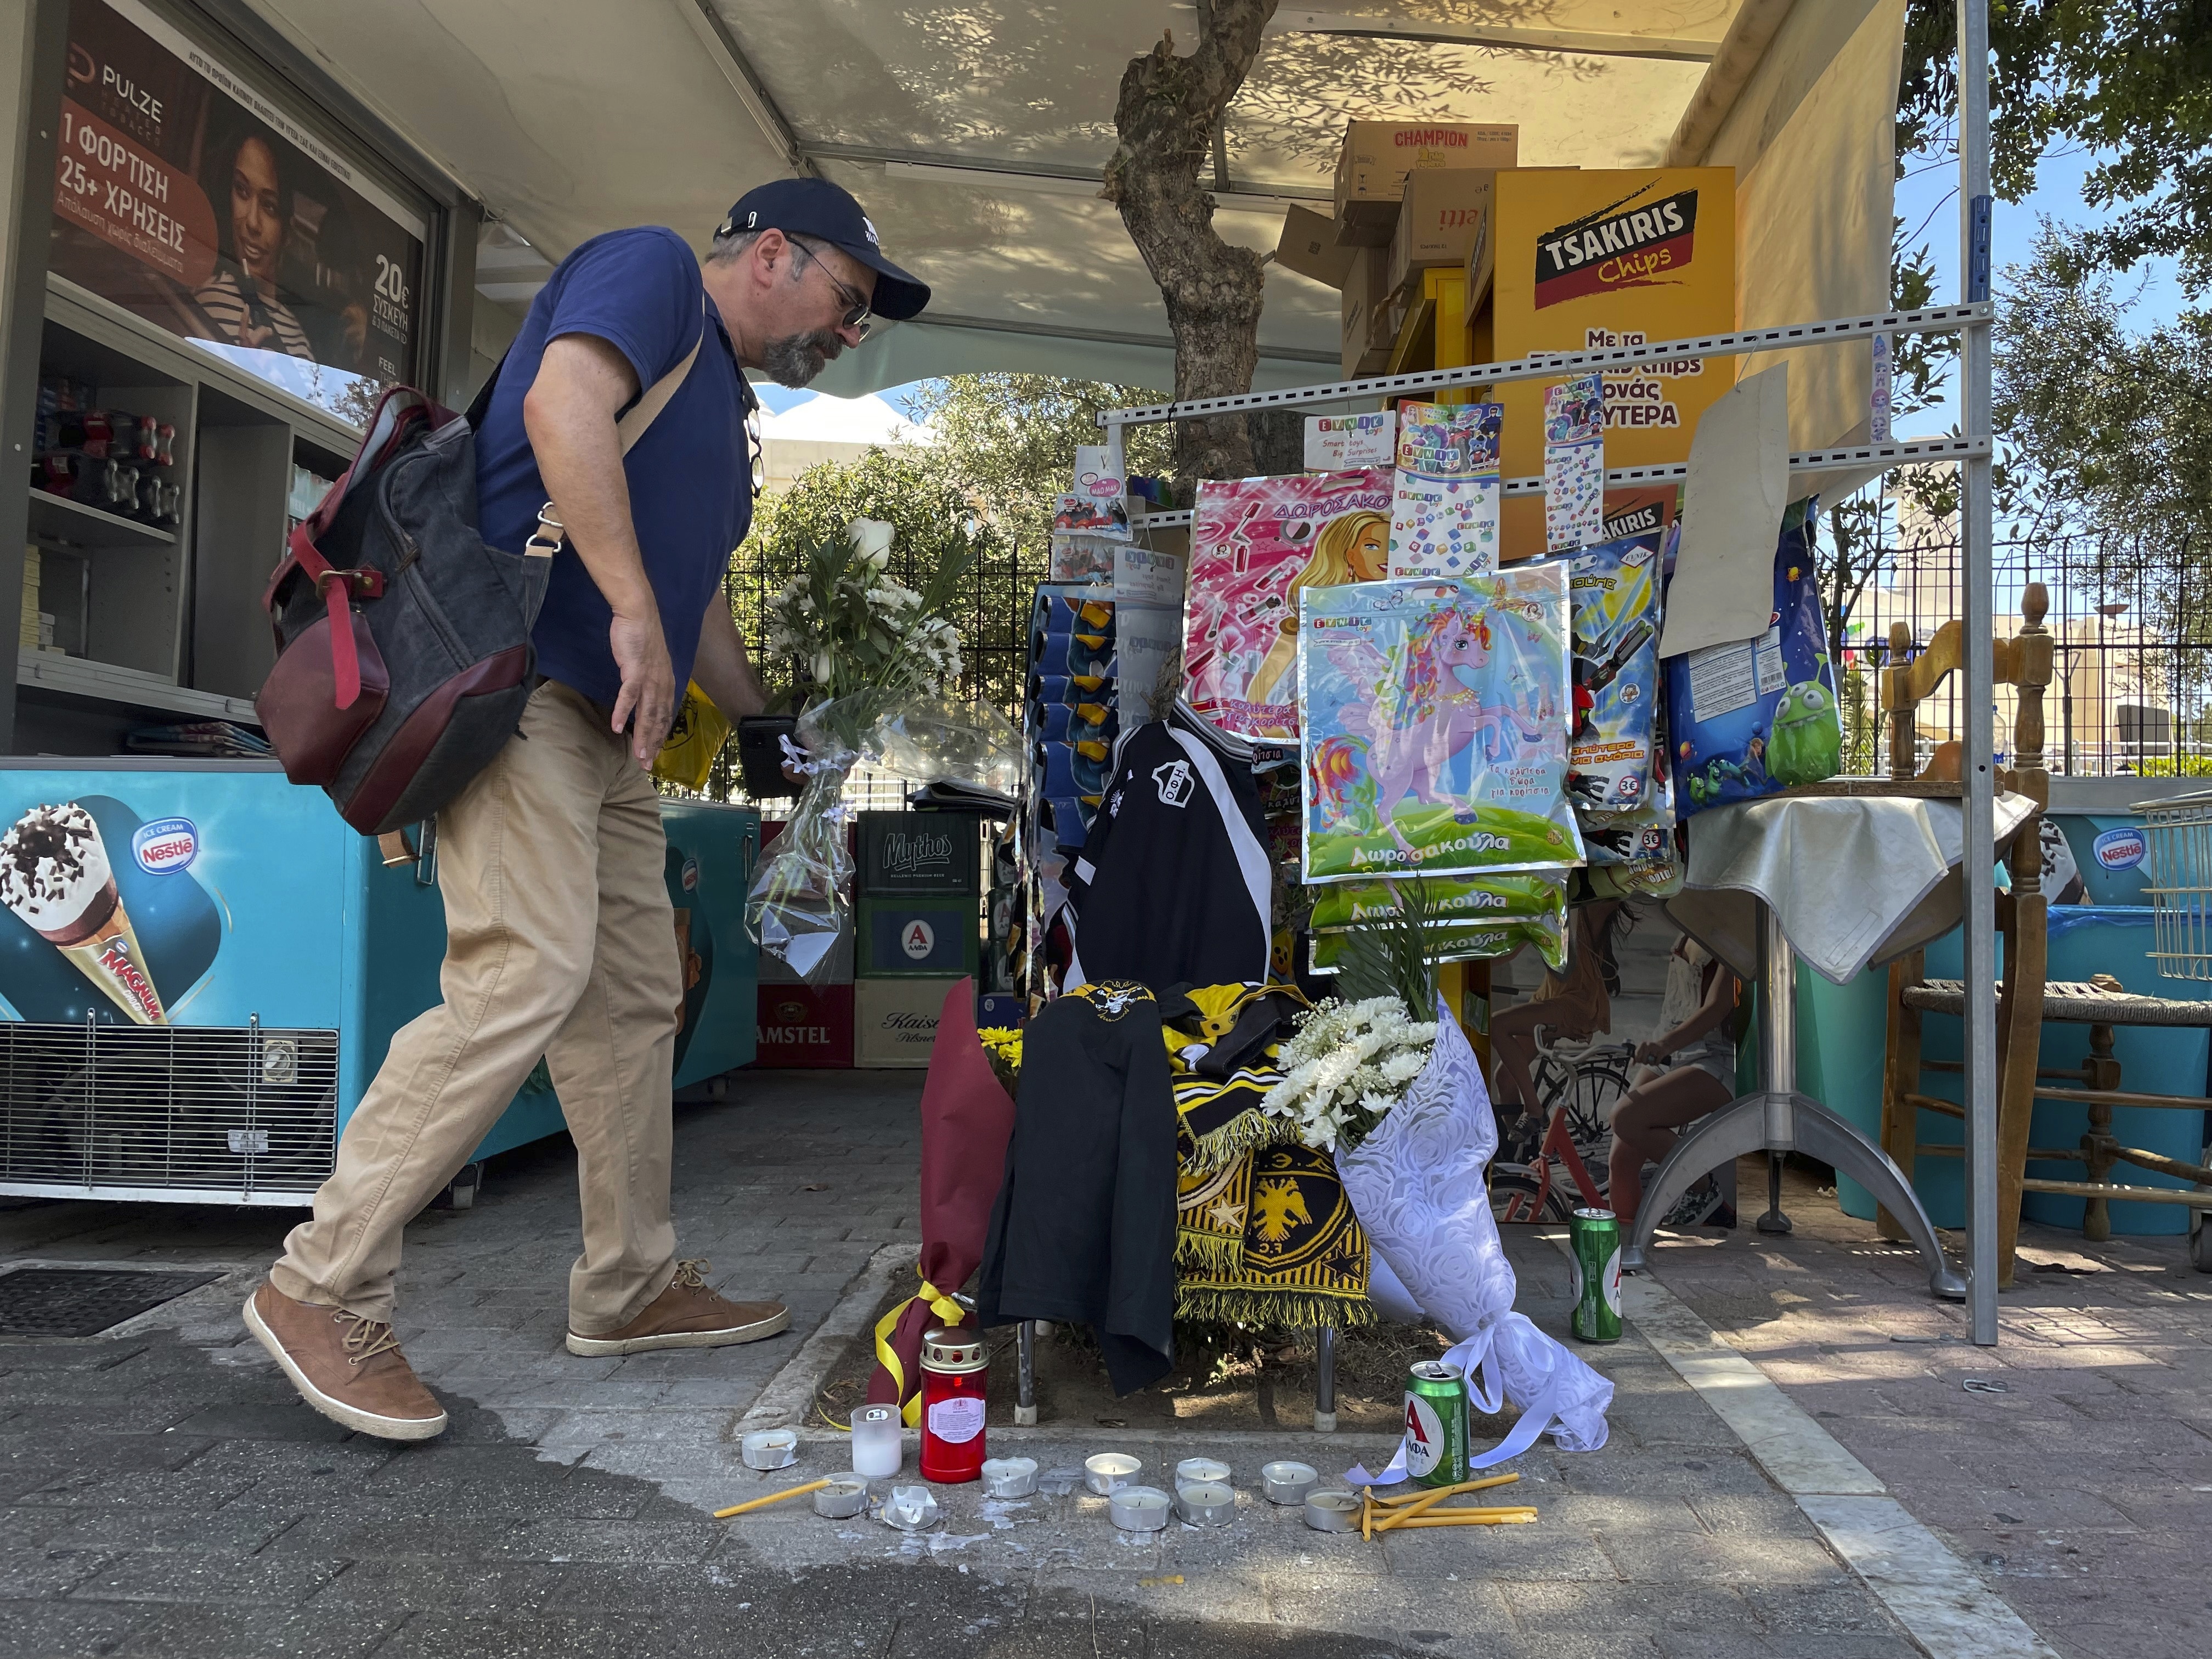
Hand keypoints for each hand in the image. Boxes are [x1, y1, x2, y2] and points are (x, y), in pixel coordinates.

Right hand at [608, 607, 674, 765]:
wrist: (638, 614)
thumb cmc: (640, 637)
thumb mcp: (648, 663)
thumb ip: (648, 681)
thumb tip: (642, 696)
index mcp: (666, 683)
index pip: (665, 715)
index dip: (660, 736)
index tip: (655, 754)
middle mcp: (662, 683)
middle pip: (658, 720)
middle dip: (652, 744)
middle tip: (647, 765)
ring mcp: (650, 678)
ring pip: (647, 713)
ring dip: (642, 736)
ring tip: (638, 755)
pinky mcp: (635, 670)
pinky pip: (629, 696)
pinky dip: (624, 712)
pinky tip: (618, 728)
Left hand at [1634, 1040, 1667, 1065]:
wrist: (1664, 1045)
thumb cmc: (1651, 1049)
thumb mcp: (1643, 1050)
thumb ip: (1636, 1057)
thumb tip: (1632, 1064)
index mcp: (1642, 1044)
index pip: (1636, 1056)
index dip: (1638, 1060)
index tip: (1641, 1059)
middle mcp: (1648, 1045)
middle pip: (1643, 1060)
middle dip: (1645, 1062)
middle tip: (1648, 1059)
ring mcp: (1655, 1049)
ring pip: (1650, 1062)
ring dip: (1651, 1063)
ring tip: (1653, 1058)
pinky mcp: (1661, 1053)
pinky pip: (1656, 1063)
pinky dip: (1656, 1063)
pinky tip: (1657, 1059)